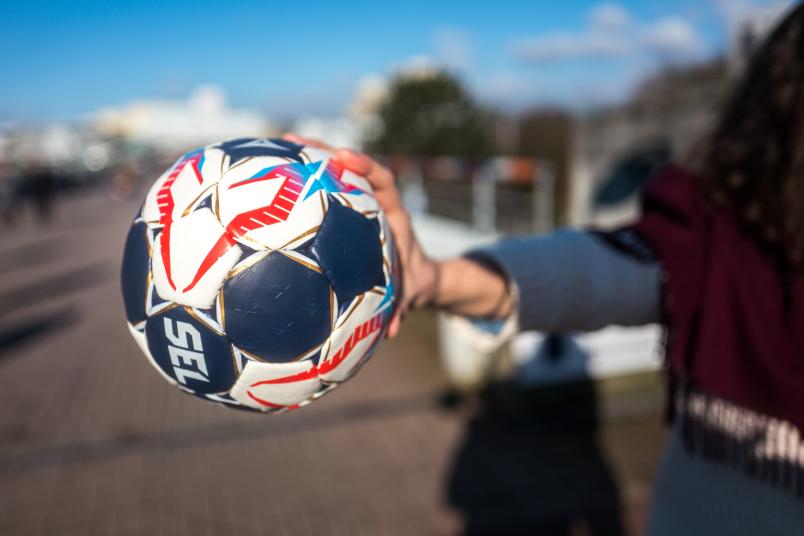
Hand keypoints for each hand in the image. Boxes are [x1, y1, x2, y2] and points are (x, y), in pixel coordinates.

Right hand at [283, 134, 438, 337]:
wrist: (419, 281)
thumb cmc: (411, 286)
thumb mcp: (406, 297)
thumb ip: (400, 309)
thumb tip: (391, 330)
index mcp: (394, 218)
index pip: (383, 181)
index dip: (364, 166)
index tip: (342, 157)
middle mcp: (376, 205)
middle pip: (351, 167)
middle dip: (323, 151)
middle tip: (293, 142)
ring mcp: (360, 206)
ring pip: (335, 174)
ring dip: (308, 159)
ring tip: (276, 150)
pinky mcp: (346, 214)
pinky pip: (324, 194)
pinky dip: (303, 186)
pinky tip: (274, 184)